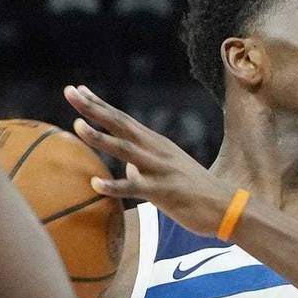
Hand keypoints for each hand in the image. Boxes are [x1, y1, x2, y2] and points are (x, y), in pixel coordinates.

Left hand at [64, 85, 234, 236]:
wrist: (227, 207)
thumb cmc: (195, 191)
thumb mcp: (168, 171)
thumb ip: (144, 167)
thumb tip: (126, 170)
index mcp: (157, 144)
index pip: (123, 119)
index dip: (100, 105)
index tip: (78, 90)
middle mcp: (157, 151)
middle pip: (121, 125)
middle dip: (94, 109)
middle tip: (70, 92)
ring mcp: (160, 170)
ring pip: (126, 150)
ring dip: (100, 138)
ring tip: (77, 126)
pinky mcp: (163, 192)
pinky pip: (135, 188)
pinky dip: (114, 186)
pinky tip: (95, 185)